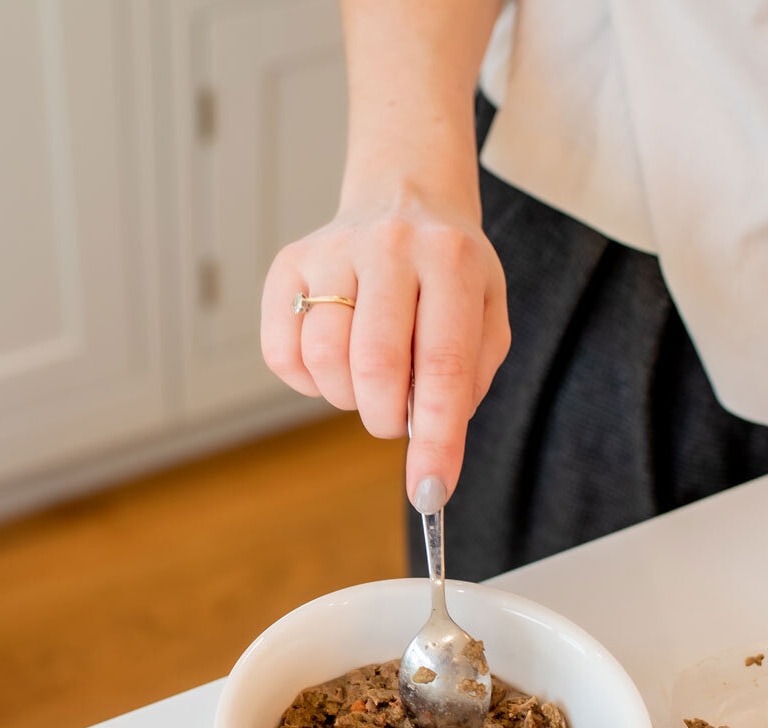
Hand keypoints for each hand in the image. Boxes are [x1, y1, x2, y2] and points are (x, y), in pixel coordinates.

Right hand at [260, 190, 509, 508]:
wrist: (404, 196)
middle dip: (386, 418)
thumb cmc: (448, 275)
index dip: (436, 439)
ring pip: (324, 360)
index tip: (431, 492)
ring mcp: (331, 251)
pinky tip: (333, 362)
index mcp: (452, 260)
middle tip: (395, 418)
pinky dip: (307, 381)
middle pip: (375, 366)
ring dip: (347, 398)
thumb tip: (429, 445)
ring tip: (366, 382)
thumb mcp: (486, 315)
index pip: (442, 365)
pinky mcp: (288, 266)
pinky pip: (282, 354)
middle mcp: (390, 246)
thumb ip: (466, 380)